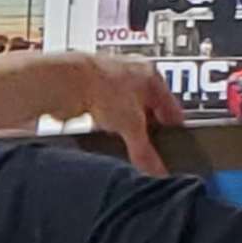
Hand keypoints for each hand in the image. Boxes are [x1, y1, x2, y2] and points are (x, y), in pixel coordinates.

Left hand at [80, 54, 187, 170]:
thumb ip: (145, 151)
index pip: (171, 104)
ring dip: (125, 124)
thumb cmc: (101, 88)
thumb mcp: (132, 127)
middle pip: (147, 105)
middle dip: (147, 126)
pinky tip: (104, 132)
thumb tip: (156, 170)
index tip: (173, 139)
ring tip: (126, 139)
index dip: (172, 125)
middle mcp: (132, 73)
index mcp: (151, 75)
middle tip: (149, 144)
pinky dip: (106, 121)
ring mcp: (110, 79)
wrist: (67, 82)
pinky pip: (105, 109)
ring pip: (125, 107)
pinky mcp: (91, 88)